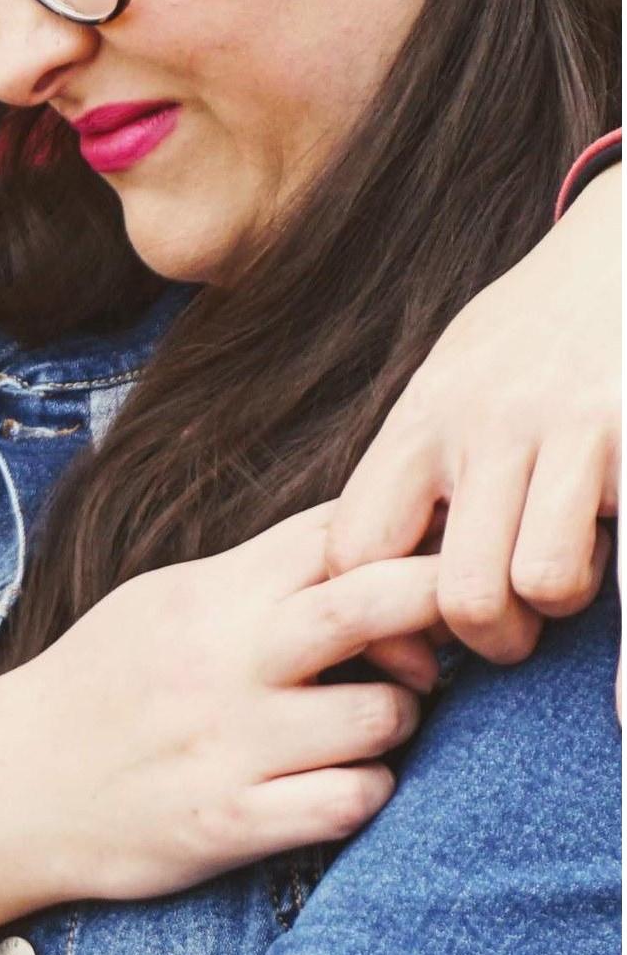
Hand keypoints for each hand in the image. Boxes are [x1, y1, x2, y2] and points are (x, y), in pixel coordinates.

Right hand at [0, 503, 440, 904]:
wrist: (16, 780)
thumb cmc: (99, 682)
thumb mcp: (160, 602)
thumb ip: (248, 575)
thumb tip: (350, 542)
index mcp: (204, 595)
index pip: (327, 535)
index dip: (398, 537)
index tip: (425, 559)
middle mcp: (220, 662)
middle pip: (363, 606)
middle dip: (434, 600)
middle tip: (463, 622)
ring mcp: (228, 744)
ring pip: (380, 717)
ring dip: (399, 717)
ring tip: (370, 718)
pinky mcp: (230, 823)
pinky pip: (351, 802)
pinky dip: (365, 790)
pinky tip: (339, 781)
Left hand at [326, 165, 619, 672]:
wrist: (625, 243)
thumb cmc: (535, 333)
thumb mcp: (452, 380)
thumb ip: (421, 464)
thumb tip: (376, 566)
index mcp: (423, 420)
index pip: (355, 548)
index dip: (378, 619)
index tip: (414, 644)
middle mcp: (485, 426)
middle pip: (455, 592)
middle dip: (490, 637)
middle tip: (514, 625)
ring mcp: (570, 431)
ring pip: (540, 586)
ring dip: (563, 606)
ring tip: (575, 571)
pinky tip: (624, 711)